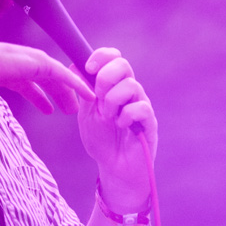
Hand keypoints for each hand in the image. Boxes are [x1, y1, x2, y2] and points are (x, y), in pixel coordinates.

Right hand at [0, 40, 93, 124]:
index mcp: (9, 72)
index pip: (29, 85)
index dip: (40, 98)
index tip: (49, 110)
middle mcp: (23, 64)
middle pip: (49, 81)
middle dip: (60, 95)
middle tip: (71, 110)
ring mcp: (33, 62)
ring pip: (59, 78)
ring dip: (71, 91)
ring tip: (84, 103)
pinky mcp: (41, 63)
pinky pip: (65, 75)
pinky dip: (77, 83)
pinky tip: (87, 93)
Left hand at [76, 48, 157, 210]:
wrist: (114, 168)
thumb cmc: (102, 140)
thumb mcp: (87, 113)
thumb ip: (84, 91)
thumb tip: (75, 64)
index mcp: (114, 85)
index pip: (113, 58)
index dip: (102, 56)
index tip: (89, 68)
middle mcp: (130, 91)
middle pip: (124, 65)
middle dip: (106, 78)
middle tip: (99, 98)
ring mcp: (141, 105)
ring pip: (130, 85)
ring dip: (112, 102)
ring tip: (109, 118)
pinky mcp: (150, 122)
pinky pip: (140, 108)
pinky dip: (125, 116)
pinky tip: (121, 126)